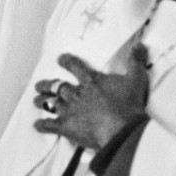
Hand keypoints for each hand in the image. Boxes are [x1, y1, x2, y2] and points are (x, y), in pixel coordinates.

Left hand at [32, 44, 149, 149]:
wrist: (121, 130)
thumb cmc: (129, 105)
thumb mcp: (136, 79)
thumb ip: (136, 61)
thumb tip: (139, 46)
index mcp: (91, 81)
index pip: (75, 66)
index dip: (66, 61)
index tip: (60, 59)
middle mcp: (77, 93)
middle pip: (57, 86)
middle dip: (47, 84)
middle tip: (39, 84)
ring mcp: (70, 110)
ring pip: (51, 102)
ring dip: (42, 101)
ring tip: (36, 100)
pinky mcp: (67, 127)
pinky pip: (50, 125)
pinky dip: (43, 125)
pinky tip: (37, 125)